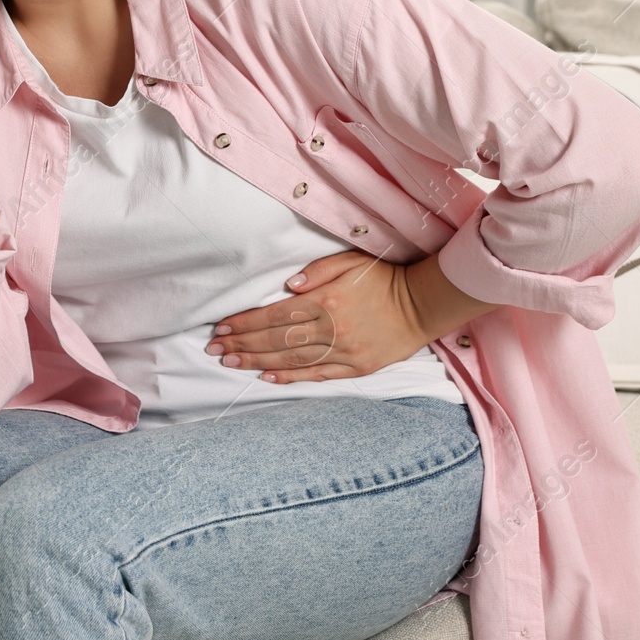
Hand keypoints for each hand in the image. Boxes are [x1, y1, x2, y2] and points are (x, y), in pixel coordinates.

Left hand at [204, 250, 432, 383]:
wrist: (424, 305)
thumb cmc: (385, 279)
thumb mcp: (352, 262)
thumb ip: (318, 271)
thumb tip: (287, 286)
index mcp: (326, 302)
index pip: (275, 315)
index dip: (245, 322)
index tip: (222, 327)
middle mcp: (331, 330)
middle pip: (277, 339)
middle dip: (242, 344)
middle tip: (215, 349)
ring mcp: (343, 352)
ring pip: (291, 360)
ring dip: (257, 361)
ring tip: (231, 363)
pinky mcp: (355, 368)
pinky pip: (317, 375)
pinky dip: (290, 377)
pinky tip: (267, 377)